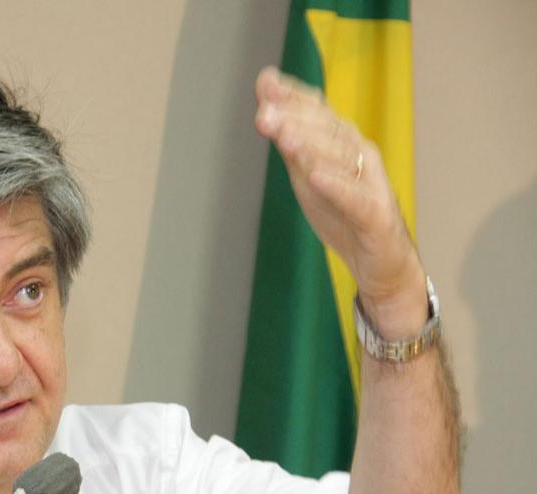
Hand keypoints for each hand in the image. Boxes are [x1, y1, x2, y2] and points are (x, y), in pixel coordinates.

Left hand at [253, 66, 426, 334]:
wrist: (379, 261)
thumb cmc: (343, 213)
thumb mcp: (307, 175)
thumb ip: (289, 142)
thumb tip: (264, 106)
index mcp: (342, 143)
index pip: (318, 111)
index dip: (293, 95)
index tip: (265, 82)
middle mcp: (359, 156)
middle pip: (328, 132)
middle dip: (296, 120)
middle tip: (264, 115)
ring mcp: (370, 183)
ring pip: (341, 160)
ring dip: (312, 147)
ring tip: (285, 140)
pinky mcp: (376, 215)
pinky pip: (355, 198)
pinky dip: (336, 186)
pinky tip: (315, 178)